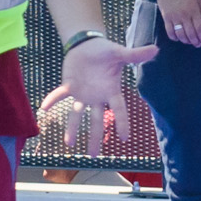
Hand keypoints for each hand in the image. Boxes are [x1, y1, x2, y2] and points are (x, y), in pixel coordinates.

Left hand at [36, 34, 153, 149]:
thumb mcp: (120, 53)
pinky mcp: (69, 86)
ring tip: (69, 144)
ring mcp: (82, 93)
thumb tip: (156, 49)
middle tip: (93, 156)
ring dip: (72, 128)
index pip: (119, 110)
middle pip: (96, 121)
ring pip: (77, 114)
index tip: (124, 138)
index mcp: (111, 91)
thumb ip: (135, 55)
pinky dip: (53, 100)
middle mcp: (97, 97)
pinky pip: (60, 95)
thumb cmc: (105, 51)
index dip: (121, 122)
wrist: (87, 45)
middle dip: (94, 137)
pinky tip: (44, 108)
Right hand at [151, 0, 200, 47]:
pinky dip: (174, 37)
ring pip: (181, 34)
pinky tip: (177, 38)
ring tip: (189, 42)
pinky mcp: (166, 18)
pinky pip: (169, 31)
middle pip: (191, 33)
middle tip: (197, 44)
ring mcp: (174, 17)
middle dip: (195, 41)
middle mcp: (185, 15)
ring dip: (185, 41)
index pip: (200, 28)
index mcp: (194, 10)